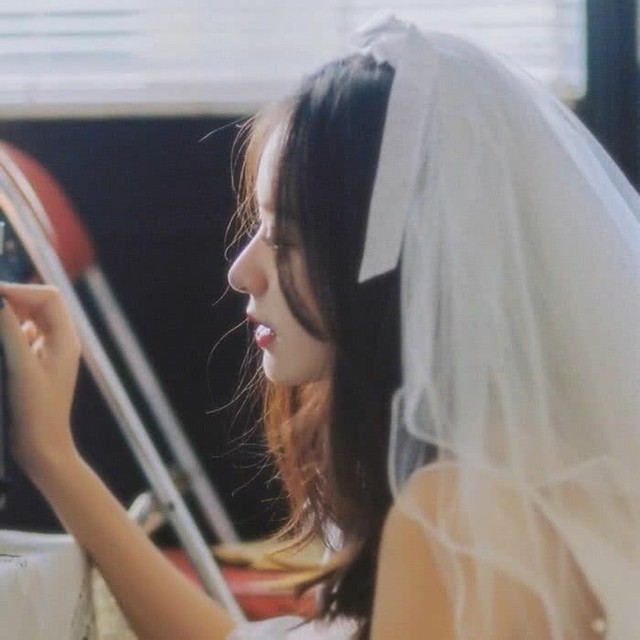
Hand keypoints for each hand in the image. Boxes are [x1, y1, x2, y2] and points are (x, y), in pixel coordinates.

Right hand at [0, 282, 80, 478]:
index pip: (47, 297)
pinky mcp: (35, 365)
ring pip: (29, 319)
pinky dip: (8, 332)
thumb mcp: (21, 368)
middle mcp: (60, 342)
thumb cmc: (36, 412)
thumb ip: (9, 331)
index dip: (18, 290)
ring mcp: (48, 353)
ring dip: (9, 314)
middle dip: (12, 299)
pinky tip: (0, 346)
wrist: (42, 448)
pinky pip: (21, 337)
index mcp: (65, 339)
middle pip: (38, 304)